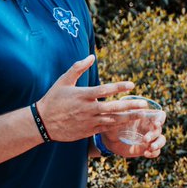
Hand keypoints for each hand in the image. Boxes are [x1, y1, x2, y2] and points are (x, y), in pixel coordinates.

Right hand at [34, 55, 152, 142]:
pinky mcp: (88, 131)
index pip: (104, 90)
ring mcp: (88, 121)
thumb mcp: (63, 81)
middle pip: (113, 107)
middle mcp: (87, 109)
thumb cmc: (53, 99)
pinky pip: (106, 129)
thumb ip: (78, 68)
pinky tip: (130, 124)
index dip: (119, 87)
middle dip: (130, 106)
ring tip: (142, 114)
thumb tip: (92, 56)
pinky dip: (118, 127)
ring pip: (112, 120)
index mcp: (82, 95)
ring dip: (128, 117)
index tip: (132, 84)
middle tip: (144, 104)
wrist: (42, 123)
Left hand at [101, 109, 166, 158]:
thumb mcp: (118, 118)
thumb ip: (126, 114)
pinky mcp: (146, 149)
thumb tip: (134, 109)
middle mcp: (149, 128)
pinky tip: (146, 153)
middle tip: (145, 139)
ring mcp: (149, 139)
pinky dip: (153, 153)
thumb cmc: (113, 125)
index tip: (156, 123)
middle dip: (153, 134)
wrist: (109, 140)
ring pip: (161, 140)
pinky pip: (156, 152)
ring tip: (151, 148)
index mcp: (145, 118)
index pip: (159, 116)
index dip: (160, 119)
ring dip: (158, 144)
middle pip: (159, 129)